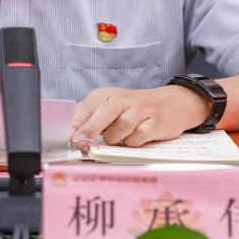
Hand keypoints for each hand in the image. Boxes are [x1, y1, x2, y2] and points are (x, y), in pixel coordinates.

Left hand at [70, 85, 210, 146]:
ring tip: (118, 138)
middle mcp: (122, 100)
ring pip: (122, 126)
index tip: (67, 137)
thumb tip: (71, 136)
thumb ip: (90, 119)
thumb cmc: (132, 110)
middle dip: (90, 128)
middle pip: (104, 112)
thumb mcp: (109, 108)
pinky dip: (134, 142)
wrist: (171, 103)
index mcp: (105, 95)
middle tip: (80, 142)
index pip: (86, 108)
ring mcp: (140, 110)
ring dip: (116, 138)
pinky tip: (135, 139)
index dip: (75, 123)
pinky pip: (140, 136)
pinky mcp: (155, 122)